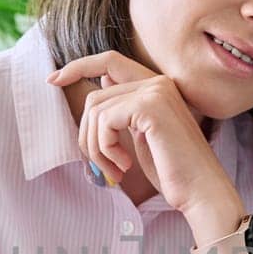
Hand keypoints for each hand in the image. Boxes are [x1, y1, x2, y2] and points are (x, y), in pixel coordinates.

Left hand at [46, 50, 239, 218]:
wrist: (201, 191)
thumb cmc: (172, 172)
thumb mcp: (141, 137)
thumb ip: (123, 111)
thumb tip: (99, 87)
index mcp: (157, 87)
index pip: (109, 61)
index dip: (78, 67)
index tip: (52, 80)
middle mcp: (158, 82)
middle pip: (95, 96)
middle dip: (87, 135)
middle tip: (100, 165)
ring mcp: (156, 91)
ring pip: (95, 110)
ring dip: (96, 148)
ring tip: (114, 170)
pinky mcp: (151, 106)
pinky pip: (105, 121)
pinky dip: (106, 148)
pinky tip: (124, 166)